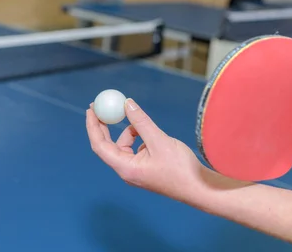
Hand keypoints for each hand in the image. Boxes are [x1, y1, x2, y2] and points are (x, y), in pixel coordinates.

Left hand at [86, 98, 203, 200]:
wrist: (200, 188)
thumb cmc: (181, 169)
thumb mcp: (159, 140)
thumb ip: (141, 122)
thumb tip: (126, 104)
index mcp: (126, 168)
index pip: (99, 145)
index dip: (93, 126)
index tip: (91, 109)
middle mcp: (127, 170)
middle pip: (107, 145)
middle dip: (103, 125)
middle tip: (100, 106)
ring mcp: (136, 170)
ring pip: (123, 145)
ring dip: (128, 131)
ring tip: (141, 123)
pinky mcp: (145, 168)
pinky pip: (135, 148)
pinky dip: (138, 137)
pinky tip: (151, 134)